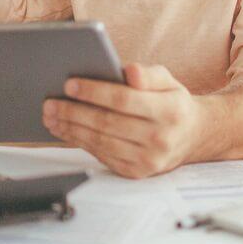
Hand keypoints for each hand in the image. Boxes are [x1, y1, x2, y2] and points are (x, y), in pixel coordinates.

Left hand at [42, 64, 217, 177]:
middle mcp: (160, 138)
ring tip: (51, 116)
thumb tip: (129, 71)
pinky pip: (101, 156)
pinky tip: (66, 130)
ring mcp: (148, 160)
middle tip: (50, 102)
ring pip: (101, 142)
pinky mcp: (136, 172)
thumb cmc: (173, 103)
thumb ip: (148, 74)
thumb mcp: (168, 81)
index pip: (124, 100)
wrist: (192, 137)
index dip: (94, 92)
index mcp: (169, 111)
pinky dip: (80, 142)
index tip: (69, 84)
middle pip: (107, 123)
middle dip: (73, 111)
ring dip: (71, 128)